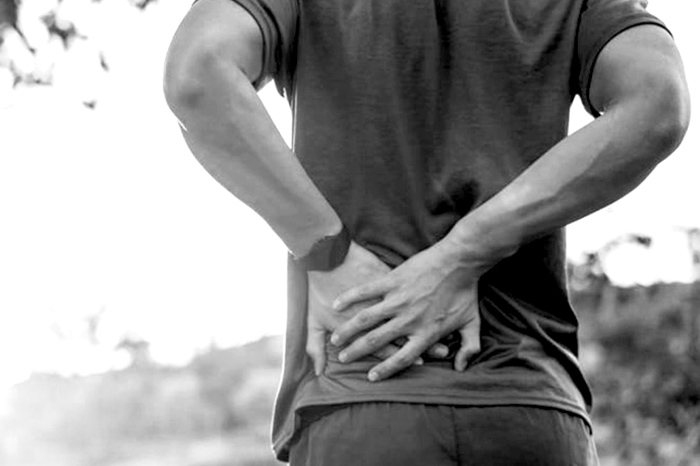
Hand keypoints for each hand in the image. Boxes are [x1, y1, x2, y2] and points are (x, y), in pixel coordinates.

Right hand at [330, 238, 482, 380]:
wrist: (460, 260)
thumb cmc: (466, 290)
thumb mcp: (473, 322)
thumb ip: (469, 348)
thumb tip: (461, 367)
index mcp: (425, 332)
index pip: (401, 358)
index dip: (385, 369)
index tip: (371, 377)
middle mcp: (408, 320)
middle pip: (376, 341)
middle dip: (356, 352)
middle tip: (342, 358)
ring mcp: (398, 300)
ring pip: (366, 319)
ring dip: (347, 330)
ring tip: (336, 338)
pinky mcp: (392, 280)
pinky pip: (365, 291)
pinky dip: (349, 298)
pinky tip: (336, 305)